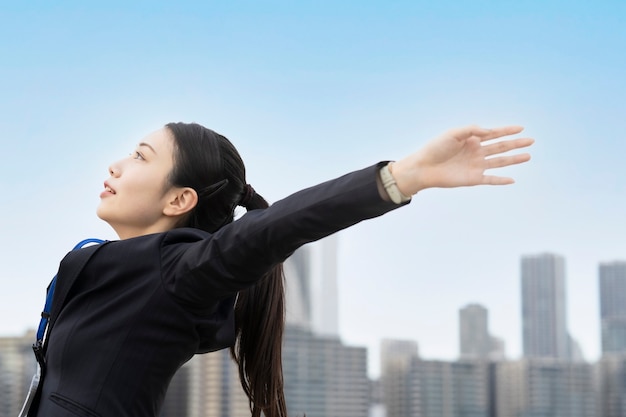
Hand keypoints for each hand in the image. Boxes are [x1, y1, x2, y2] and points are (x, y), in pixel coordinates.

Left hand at [391, 125, 533, 194]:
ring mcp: (476, 166)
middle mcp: (476, 152)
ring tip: (528, 156)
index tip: (521, 128)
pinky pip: (490, 180)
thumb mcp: (453, 133)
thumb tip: (489, 131)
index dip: (507, 131)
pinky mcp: (473, 179)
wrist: (424, 167)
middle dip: (516, 144)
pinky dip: (501, 180)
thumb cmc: (435, 148)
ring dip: (514, 159)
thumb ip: (472, 130)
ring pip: (499, 162)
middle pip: (500, 147)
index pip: (493, 134)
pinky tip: (512, 180)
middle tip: (531, 141)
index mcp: (471, 140)